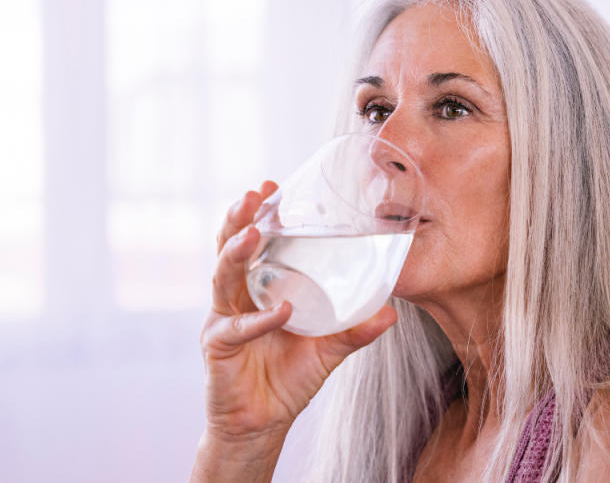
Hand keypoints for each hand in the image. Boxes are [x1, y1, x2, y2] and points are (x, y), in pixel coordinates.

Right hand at [200, 180, 397, 441]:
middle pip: (229, 249)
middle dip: (239, 220)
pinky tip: (280, 310)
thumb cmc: (290, 379)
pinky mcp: (217, 347)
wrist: (263, 423)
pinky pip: (236, 328)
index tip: (271, 186)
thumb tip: (392, 312)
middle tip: (253, 196)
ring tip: (254, 231)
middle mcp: (236, 298)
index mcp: (259, 288)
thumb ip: (355, 330)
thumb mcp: (329, 349)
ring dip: (237, 253)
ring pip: (222, 278)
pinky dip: (259, 319)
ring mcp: (223, 320)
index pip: (253, 243)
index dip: (259, 214)